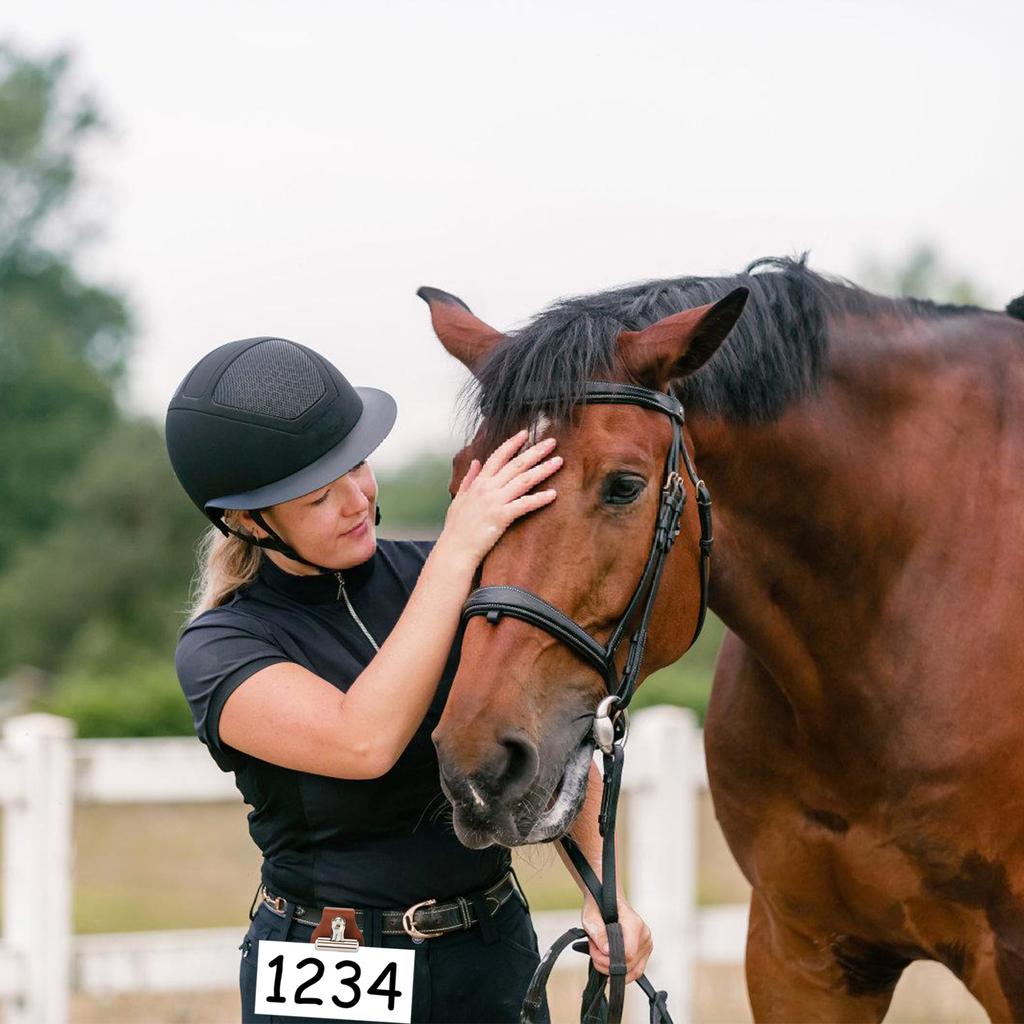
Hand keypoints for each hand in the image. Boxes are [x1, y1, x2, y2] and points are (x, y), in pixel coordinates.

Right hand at [439, 429, 560, 566]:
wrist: (455, 549)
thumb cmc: (457, 527)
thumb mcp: (459, 498)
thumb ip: (469, 479)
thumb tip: (475, 461)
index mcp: (479, 483)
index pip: (498, 456)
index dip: (512, 444)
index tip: (525, 433)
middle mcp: (487, 488)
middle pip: (516, 465)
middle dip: (535, 451)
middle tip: (552, 442)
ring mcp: (494, 502)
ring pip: (523, 481)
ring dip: (543, 470)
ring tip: (559, 462)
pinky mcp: (501, 517)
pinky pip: (524, 504)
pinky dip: (539, 499)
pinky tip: (553, 494)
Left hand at [581, 897, 652, 983]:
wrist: (606, 900)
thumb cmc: (599, 907)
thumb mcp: (591, 917)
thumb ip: (599, 933)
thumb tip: (607, 951)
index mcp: (634, 924)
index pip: (628, 954)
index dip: (608, 959)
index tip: (594, 949)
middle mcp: (644, 935)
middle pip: (629, 965)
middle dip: (606, 964)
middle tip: (594, 950)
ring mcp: (646, 944)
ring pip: (633, 971)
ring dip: (612, 969)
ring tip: (599, 955)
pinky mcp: (644, 952)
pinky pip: (635, 971)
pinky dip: (621, 972)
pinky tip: (608, 963)